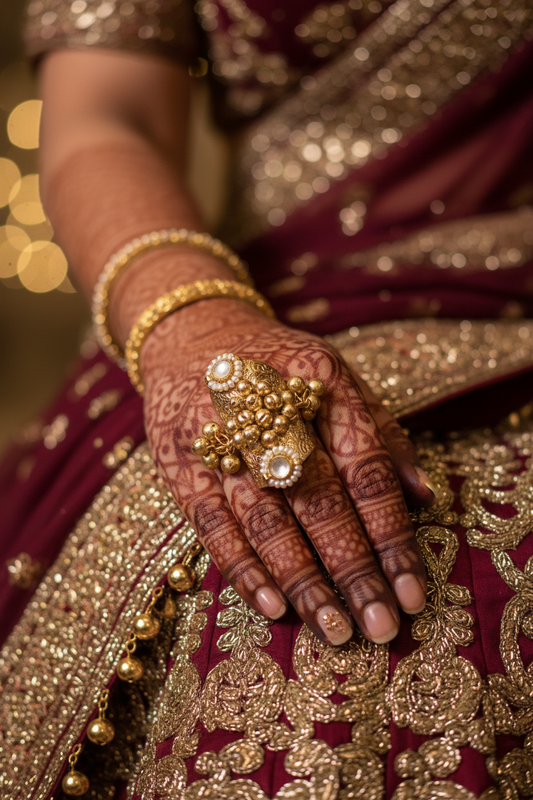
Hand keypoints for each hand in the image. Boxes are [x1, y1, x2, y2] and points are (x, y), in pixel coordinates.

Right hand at [141, 298, 434, 644]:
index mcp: (321, 380)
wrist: (192, 333)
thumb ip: (380, 431)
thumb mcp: (335, 376)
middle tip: (379, 627)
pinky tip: (272, 604)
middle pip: (318, 499)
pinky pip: (212, 523)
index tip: (412, 591)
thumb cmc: (278, 366)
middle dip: (352, 569)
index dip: (391, 533)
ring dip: (302, 580)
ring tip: (334, 628)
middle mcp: (269, 405)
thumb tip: (424, 496)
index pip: (365, 467)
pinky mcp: (178, 459)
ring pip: (265, 518)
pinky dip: (242, 566)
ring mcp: (217, 433)